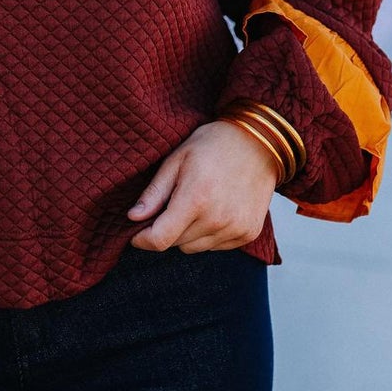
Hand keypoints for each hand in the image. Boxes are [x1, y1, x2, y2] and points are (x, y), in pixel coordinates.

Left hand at [127, 119, 278, 252]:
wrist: (259, 142)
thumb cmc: (212, 145)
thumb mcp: (176, 160)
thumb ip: (154, 193)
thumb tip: (133, 218)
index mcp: (196, 199)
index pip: (160, 239)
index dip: (142, 240)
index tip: (136, 233)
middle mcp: (217, 219)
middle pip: (175, 244)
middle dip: (166, 229)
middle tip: (173, 203)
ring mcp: (236, 229)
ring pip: (194, 248)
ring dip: (188, 233)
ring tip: (196, 204)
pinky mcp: (248, 233)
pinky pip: (215, 246)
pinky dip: (209, 234)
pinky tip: (215, 209)